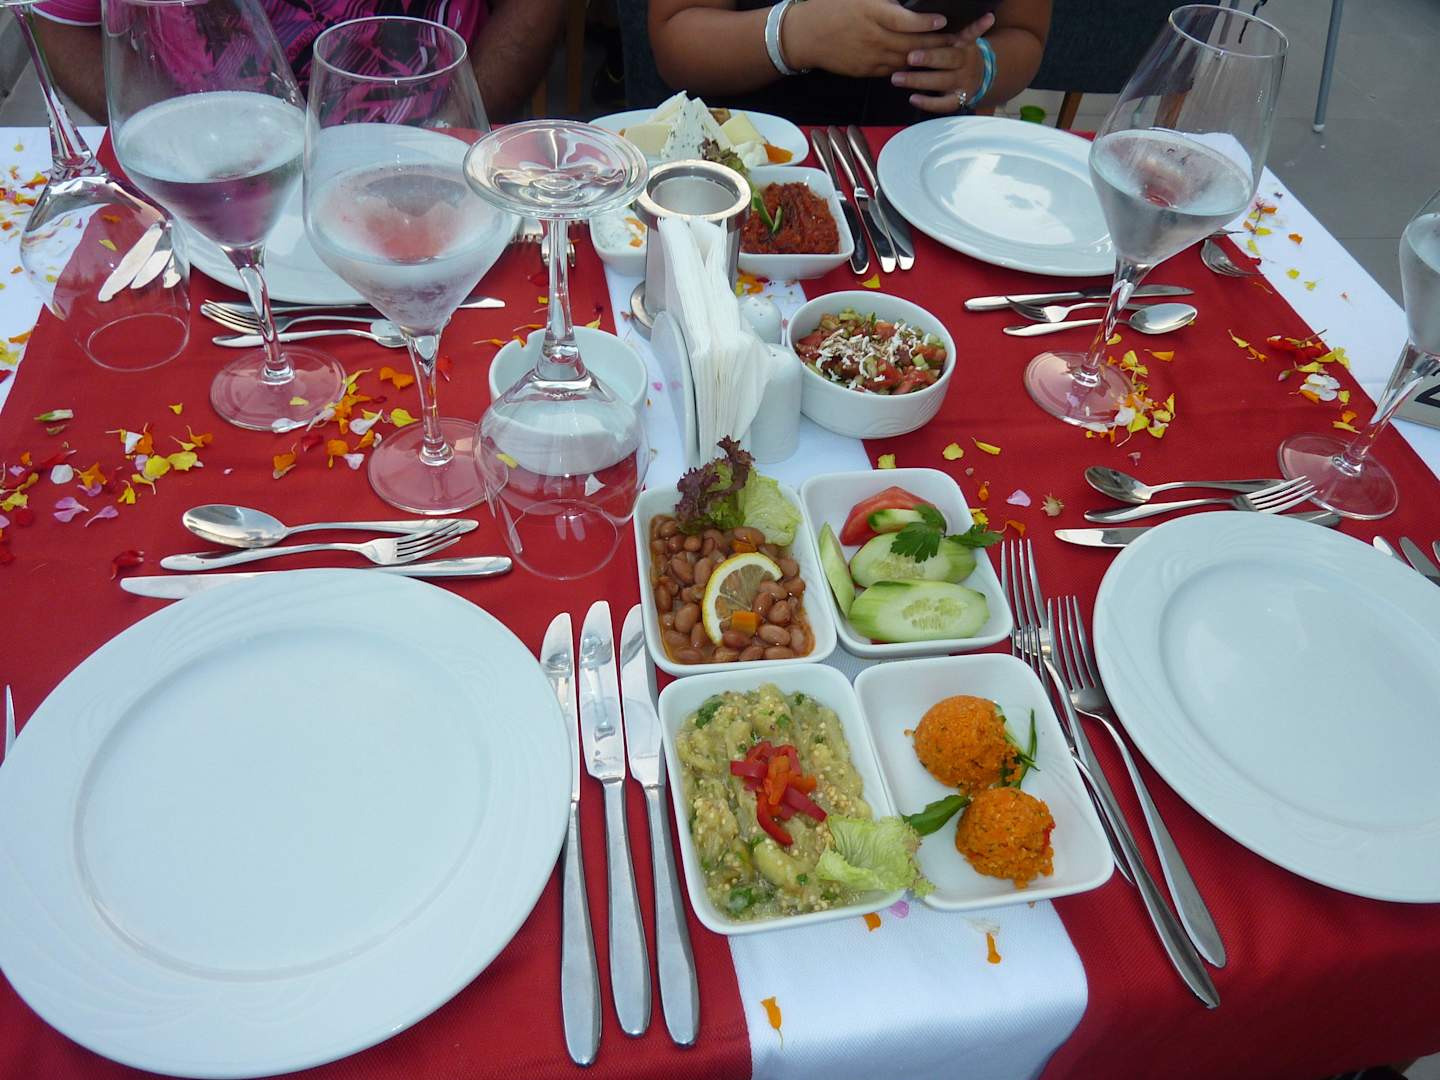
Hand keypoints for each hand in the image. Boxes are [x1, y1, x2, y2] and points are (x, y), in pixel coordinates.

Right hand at [783, 0, 956, 78]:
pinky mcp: (866, 71)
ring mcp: (870, 57)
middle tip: (959, 39)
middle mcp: (873, 37)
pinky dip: (908, 66)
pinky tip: (921, 62)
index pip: (905, 21)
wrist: (804, 35)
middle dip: (937, 43)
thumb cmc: (830, 7)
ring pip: (906, 59)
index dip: (925, 23)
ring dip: (927, 57)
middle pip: (912, 44)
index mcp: (871, 13)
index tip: (942, 20)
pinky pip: (892, 69)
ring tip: (947, 52)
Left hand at [890, 12, 993, 113]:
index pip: (963, 35)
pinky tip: (913, 99)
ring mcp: (963, 82)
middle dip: (929, 58)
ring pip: (942, 81)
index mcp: (965, 44)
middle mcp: (965, 62)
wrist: (980, 77)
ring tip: (897, 79)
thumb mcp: (958, 39)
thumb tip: (919, 22)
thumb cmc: (958, 53)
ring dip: (918, 80)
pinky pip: (944, 104)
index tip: (931, 28)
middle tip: (909, 57)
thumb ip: (943, 35)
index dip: (954, 32)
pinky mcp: (960, 99)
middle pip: (948, 59)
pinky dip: (928, 103)